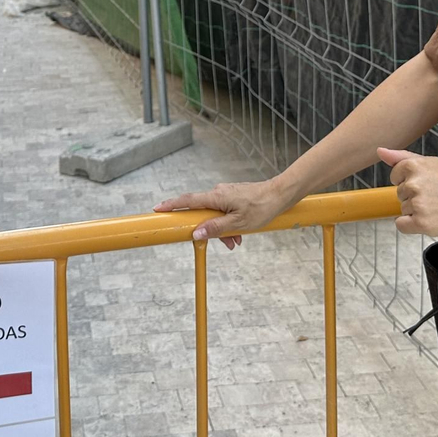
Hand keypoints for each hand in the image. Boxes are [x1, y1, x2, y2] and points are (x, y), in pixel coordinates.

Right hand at [153, 179, 293, 249]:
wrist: (280, 194)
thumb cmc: (261, 207)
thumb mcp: (238, 223)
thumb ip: (215, 229)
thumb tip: (196, 233)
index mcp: (216, 197)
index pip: (188, 201)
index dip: (171, 205)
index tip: (158, 209)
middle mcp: (218, 193)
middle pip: (203, 213)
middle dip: (210, 230)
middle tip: (225, 244)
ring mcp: (226, 194)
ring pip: (216, 215)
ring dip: (223, 230)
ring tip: (237, 241)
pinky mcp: (233, 197)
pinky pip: (224, 212)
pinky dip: (229, 224)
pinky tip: (240, 234)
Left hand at [377, 147, 437, 237]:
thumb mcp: (436, 162)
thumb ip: (404, 157)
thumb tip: (380, 152)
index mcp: (414, 165)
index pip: (395, 176)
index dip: (411, 181)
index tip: (428, 185)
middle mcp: (413, 183)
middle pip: (400, 193)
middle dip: (415, 196)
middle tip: (437, 197)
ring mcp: (417, 204)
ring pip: (403, 209)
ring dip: (417, 211)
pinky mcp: (421, 223)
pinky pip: (402, 225)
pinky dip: (413, 226)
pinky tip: (430, 220)